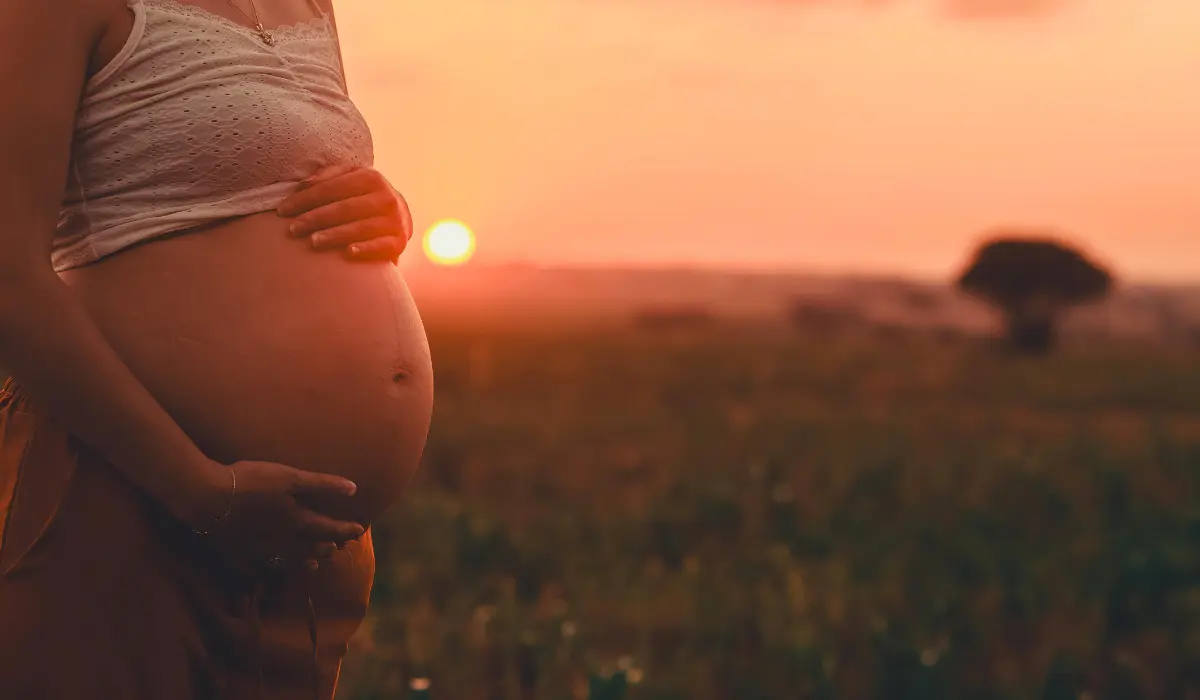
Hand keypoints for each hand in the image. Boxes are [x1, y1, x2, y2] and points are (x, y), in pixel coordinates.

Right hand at [186, 459, 364, 570]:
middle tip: (340, 547)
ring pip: (291, 560)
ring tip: (316, 562)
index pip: (330, 529)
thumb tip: (353, 489)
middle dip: (328, 547)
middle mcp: (284, 541)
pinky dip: (278, 567)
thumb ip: (322, 484)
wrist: (208, 499)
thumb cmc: (251, 481)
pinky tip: (278, 566)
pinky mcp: (242, 556)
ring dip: (307, 559)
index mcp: (298, 521)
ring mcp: (263, 552)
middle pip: (312, 548)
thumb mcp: (290, 476)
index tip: (360, 530)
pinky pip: (266, 567)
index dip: (346, 529)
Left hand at [276, 164, 412, 263]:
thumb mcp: (351, 178)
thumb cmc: (364, 197)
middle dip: (315, 218)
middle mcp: (386, 197)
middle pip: (344, 208)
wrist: (400, 217)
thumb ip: (328, 176)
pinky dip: (366, 249)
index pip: (332, 188)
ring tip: (312, 242)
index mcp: (371, 177)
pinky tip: (348, 253)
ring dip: (334, 235)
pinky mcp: (399, 242)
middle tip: (292, 229)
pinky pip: (381, 246)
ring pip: (360, 228)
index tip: (283, 210)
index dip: (306, 199)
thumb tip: (302, 185)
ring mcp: (395, 221)